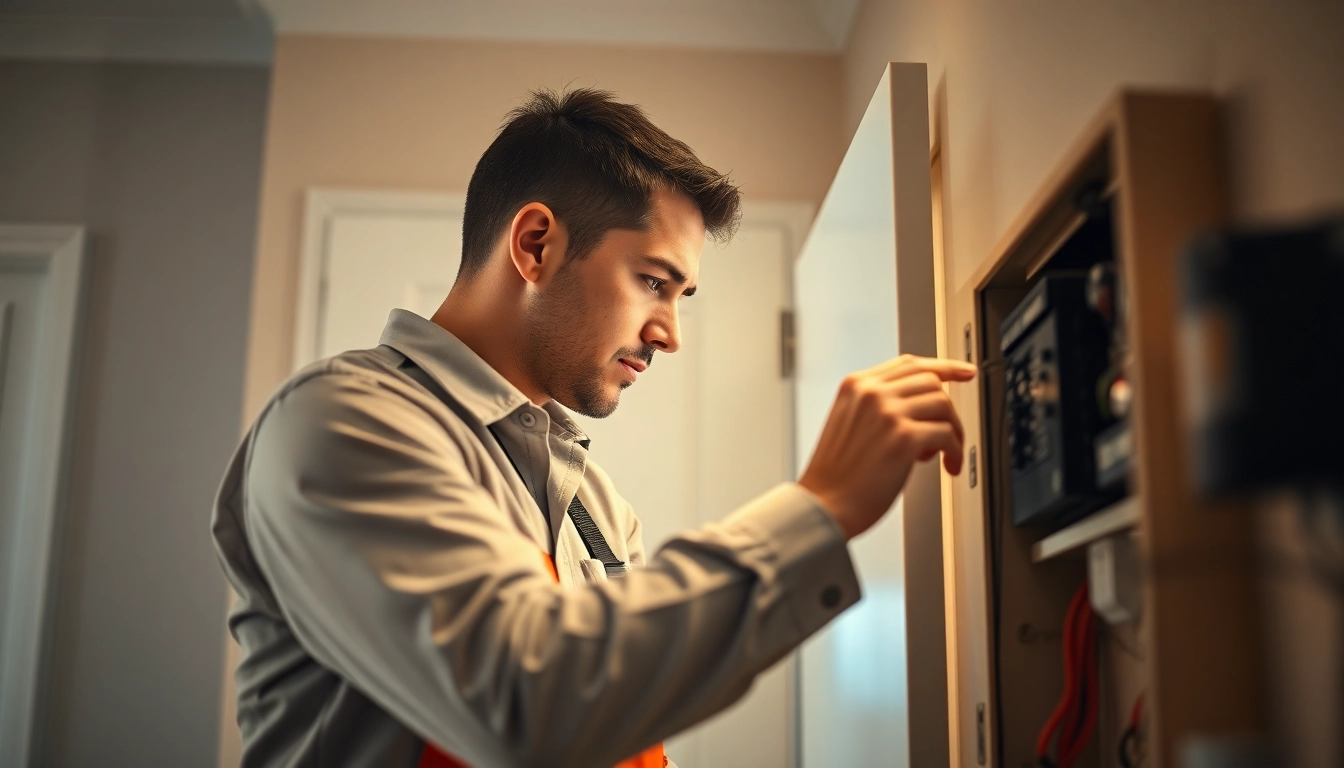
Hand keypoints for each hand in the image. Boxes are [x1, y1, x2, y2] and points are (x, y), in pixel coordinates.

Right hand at [798, 355, 976, 539]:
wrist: (823, 505)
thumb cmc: (837, 476)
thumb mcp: (850, 423)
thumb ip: (879, 406)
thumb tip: (923, 406)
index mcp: (856, 385)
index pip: (909, 364)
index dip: (944, 367)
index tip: (965, 372)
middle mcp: (872, 392)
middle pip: (931, 381)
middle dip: (948, 409)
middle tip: (950, 434)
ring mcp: (887, 413)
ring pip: (943, 405)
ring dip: (953, 431)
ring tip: (945, 454)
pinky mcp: (903, 438)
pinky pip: (947, 434)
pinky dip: (955, 451)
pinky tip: (948, 466)